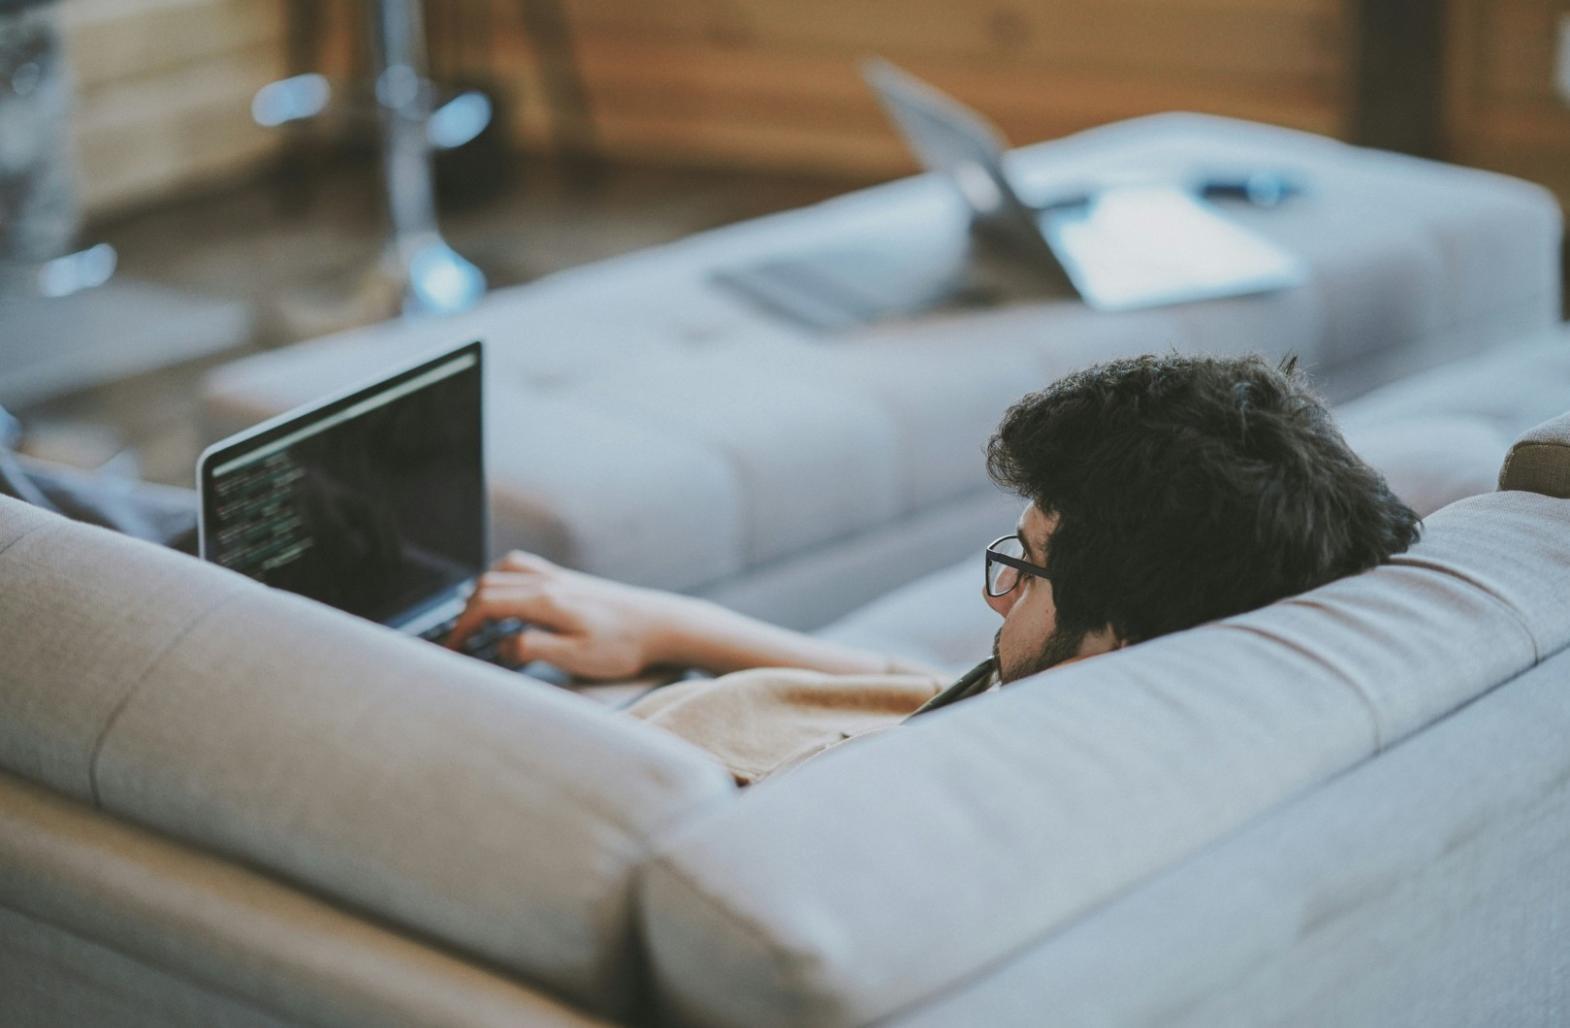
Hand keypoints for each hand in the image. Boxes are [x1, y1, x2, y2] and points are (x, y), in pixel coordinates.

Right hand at [445, 551, 690, 680]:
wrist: (662, 624)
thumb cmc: (624, 645)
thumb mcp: (578, 657)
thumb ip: (535, 649)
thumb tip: (502, 644)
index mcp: (546, 601)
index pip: (486, 604)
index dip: (460, 627)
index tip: (450, 651)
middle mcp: (549, 582)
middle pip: (488, 584)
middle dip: (464, 612)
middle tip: (458, 642)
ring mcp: (559, 577)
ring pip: (503, 571)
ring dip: (481, 592)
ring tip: (475, 621)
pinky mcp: (570, 579)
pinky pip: (523, 567)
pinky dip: (502, 578)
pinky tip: (508, 598)